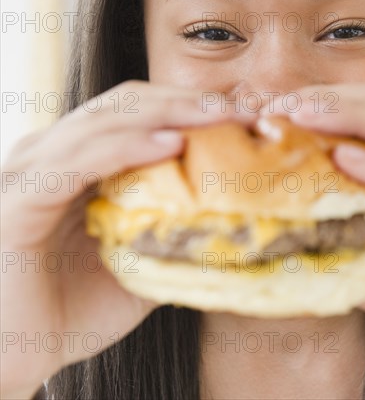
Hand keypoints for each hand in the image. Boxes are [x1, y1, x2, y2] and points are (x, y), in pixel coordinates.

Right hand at [0, 80, 253, 398]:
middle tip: (242, 109)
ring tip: (219, 117)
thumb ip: (172, 233)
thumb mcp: (139, 261)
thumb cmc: (70, 307)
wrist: (10, 356)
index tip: (246, 115)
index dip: (194, 107)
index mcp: (82, 159)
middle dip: (190, 101)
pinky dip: (126, 147)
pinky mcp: (19, 199)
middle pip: (129, 103)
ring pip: (106, 120)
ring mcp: (34, 170)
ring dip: (169, 113)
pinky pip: (77, 160)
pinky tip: (170, 145)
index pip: (143, 112)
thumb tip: (232, 221)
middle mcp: (56, 152)